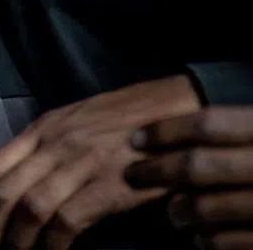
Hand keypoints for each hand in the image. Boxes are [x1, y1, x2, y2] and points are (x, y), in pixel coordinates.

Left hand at [0, 75, 201, 249]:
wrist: (176, 111)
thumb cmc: (124, 119)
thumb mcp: (72, 120)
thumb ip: (43, 146)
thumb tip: (15, 179)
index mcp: (41, 129)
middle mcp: (55, 145)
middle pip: (3, 191)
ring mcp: (81, 164)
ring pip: (30, 209)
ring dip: (14, 240)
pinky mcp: (110, 186)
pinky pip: (67, 222)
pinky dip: (52, 245)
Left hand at [126, 107, 252, 248]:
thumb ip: (229, 136)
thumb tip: (170, 133)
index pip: (208, 125)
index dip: (166, 130)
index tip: (135, 140)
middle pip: (196, 166)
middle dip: (156, 171)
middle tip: (133, 175)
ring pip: (203, 207)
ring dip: (179, 210)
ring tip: (175, 212)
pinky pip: (222, 241)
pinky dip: (206, 240)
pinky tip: (203, 237)